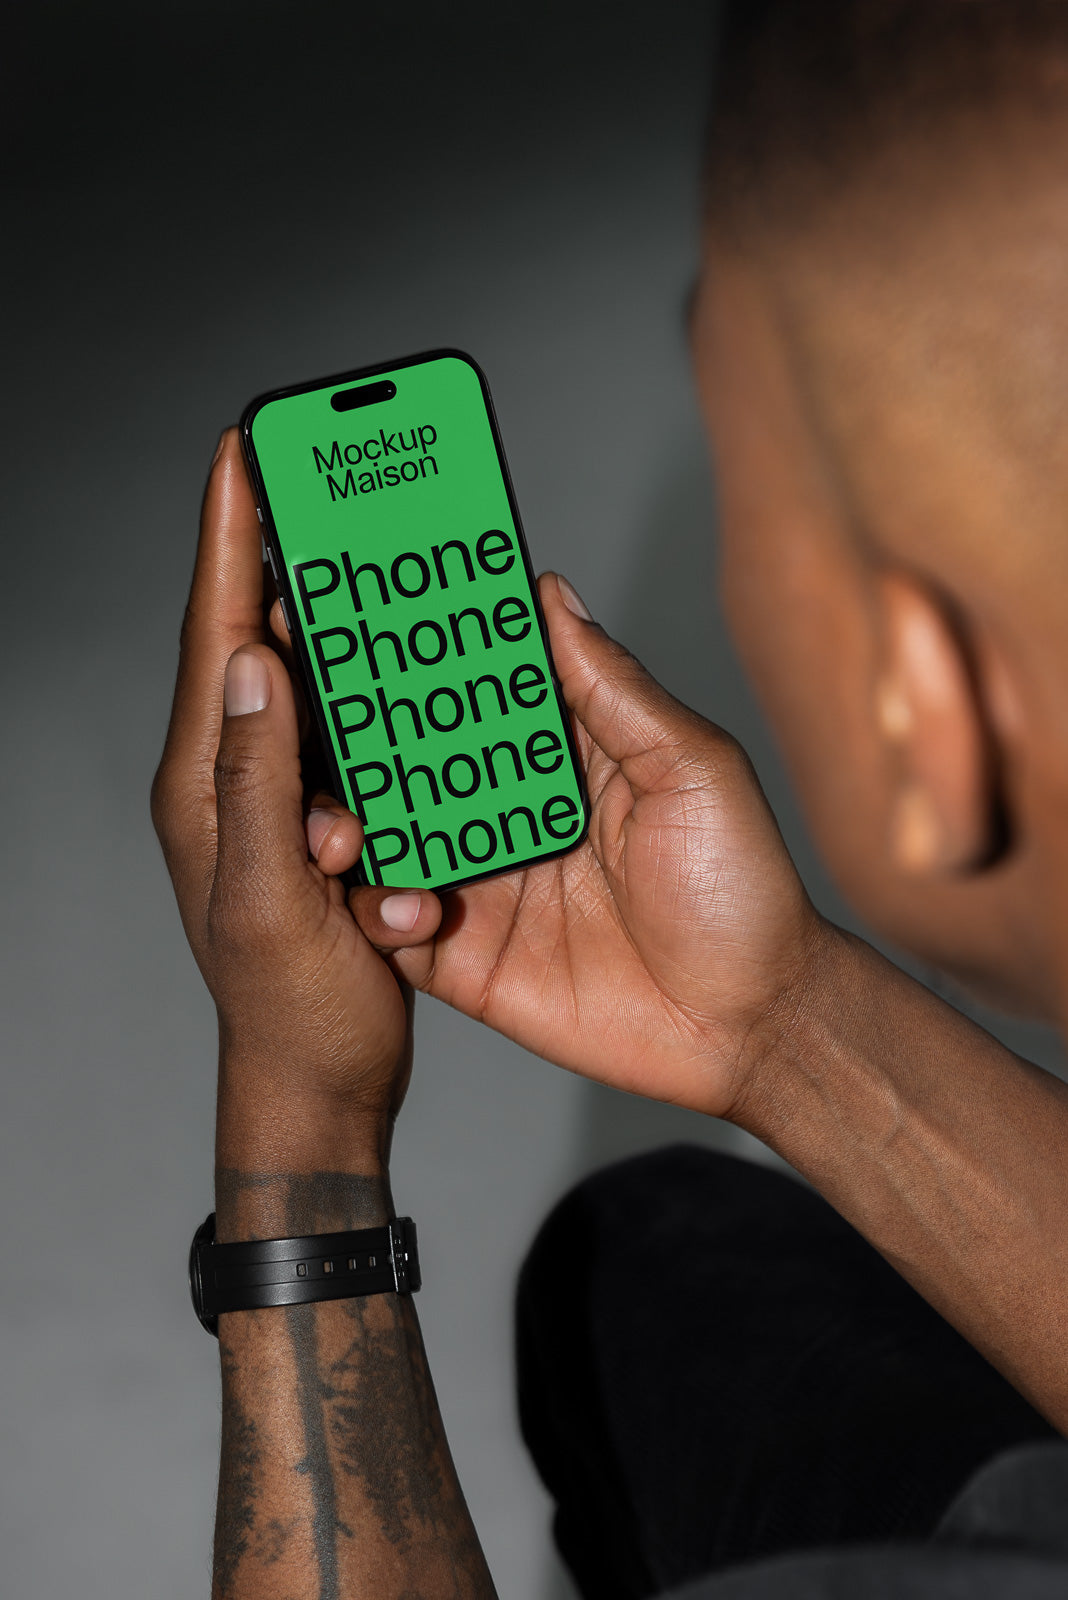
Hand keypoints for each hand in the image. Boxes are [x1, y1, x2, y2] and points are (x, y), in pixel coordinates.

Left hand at [151, 432, 443, 1164]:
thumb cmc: (291, 1009)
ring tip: (362, 540)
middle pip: (252, 638)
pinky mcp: (319, 823)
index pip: (212, 636)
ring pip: (303, 682)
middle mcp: (232, 779)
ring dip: (332, 616)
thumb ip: (259, 781)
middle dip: (278, 550)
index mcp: (206, 785)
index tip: (243, 449)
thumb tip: (254, 663)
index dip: (226, 537)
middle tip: (316, 473)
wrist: (318, 1083)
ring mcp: (276, 799)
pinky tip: (401, 665)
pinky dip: (370, 697)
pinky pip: (341, 736)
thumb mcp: (272, 899)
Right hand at [350, 575, 825, 1121]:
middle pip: (409, 754)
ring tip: (331, 801)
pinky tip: (380, 884)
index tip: (363, 592)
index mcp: (559, 752)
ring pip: (382, 832)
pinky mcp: (457, 953)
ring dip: (345, 811)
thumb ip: (614, 689)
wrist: (748, 1028)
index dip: (425, 641)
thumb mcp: (692, 768)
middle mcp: (505, 808)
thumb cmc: (742, 890)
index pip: (474, 683)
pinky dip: (367, 901)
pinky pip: (387, 921)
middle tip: (298, 686)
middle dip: (355, 722)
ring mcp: (476, 880)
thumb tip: (549, 594)